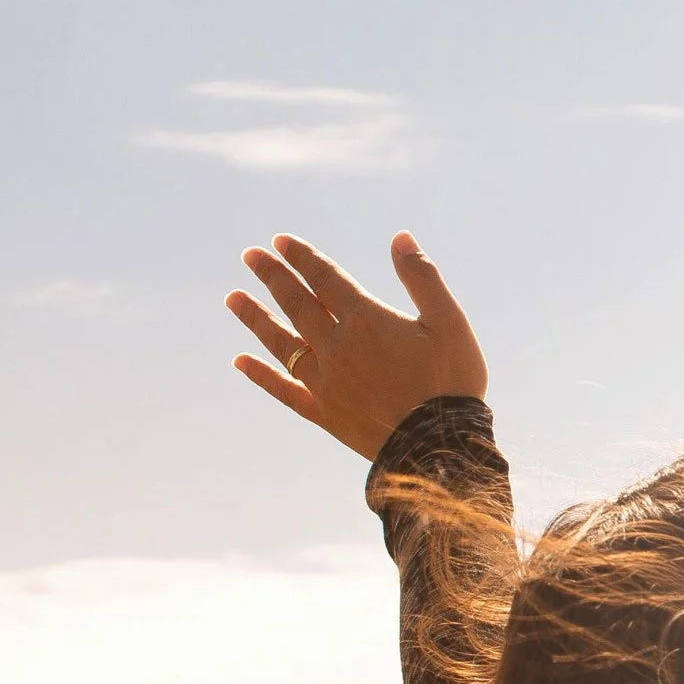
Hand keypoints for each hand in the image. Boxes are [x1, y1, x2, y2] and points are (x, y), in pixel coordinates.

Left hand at [225, 230, 487, 460]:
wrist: (440, 446)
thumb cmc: (451, 381)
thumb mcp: (448, 321)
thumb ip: (421, 277)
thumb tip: (399, 237)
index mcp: (366, 320)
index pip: (325, 279)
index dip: (302, 257)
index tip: (280, 241)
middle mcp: (337, 346)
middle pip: (297, 304)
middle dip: (273, 277)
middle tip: (251, 256)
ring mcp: (326, 381)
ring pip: (282, 343)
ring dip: (256, 318)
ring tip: (233, 299)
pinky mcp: (324, 413)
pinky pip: (284, 390)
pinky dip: (261, 376)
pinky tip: (240, 361)